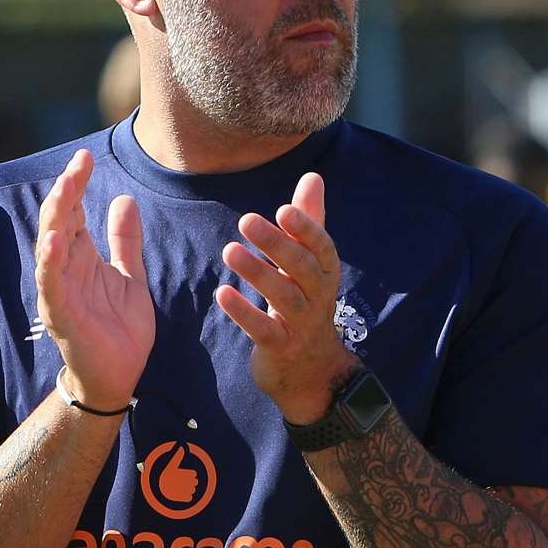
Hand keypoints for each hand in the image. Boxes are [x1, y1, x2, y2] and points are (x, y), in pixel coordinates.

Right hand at [36, 149, 154, 410]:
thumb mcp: (131, 276)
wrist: (119, 377)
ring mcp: (60, 291)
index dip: (77, 184)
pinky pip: (52, 285)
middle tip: (78, 163)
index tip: (85, 157)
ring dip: (56, 218)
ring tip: (65, 190)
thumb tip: (124, 198)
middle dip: (67, 191)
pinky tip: (54, 242)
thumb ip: (126, 241)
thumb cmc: (119, 328)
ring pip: (51, 247)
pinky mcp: (61, 315)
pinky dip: (50, 263)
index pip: (74, 212)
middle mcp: (66, 269)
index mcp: (82, 257)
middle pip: (60, 222)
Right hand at [157, 444, 197, 502]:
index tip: (185, 475)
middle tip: (184, 482)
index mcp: (185, 473)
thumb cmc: (166, 475)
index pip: (194, 474)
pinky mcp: (183, 498)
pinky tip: (183, 493)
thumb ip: (177, 456)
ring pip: (192, 490)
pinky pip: (189, 497)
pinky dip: (187, 496)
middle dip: (191, 482)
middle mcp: (186, 482)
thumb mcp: (171, 465)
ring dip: (189, 489)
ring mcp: (185, 490)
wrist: (159, 487)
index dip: (190, 474)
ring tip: (183, 487)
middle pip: (195, 482)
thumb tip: (181, 446)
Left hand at [215, 172, 358, 423]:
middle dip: (276, 244)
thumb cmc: (306, 303)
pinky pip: (263, 330)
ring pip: (283, 297)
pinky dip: (243, 312)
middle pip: (301, 268)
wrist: (313, 371)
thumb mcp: (310, 264)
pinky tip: (222, 294)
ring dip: (257, 272)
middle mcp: (318, 297)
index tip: (284, 209)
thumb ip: (309, 221)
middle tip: (246, 220)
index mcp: (325, 273)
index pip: (321, 247)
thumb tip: (313, 176)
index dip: (306, 229)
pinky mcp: (280, 348)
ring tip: (229, 251)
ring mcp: (301, 325)